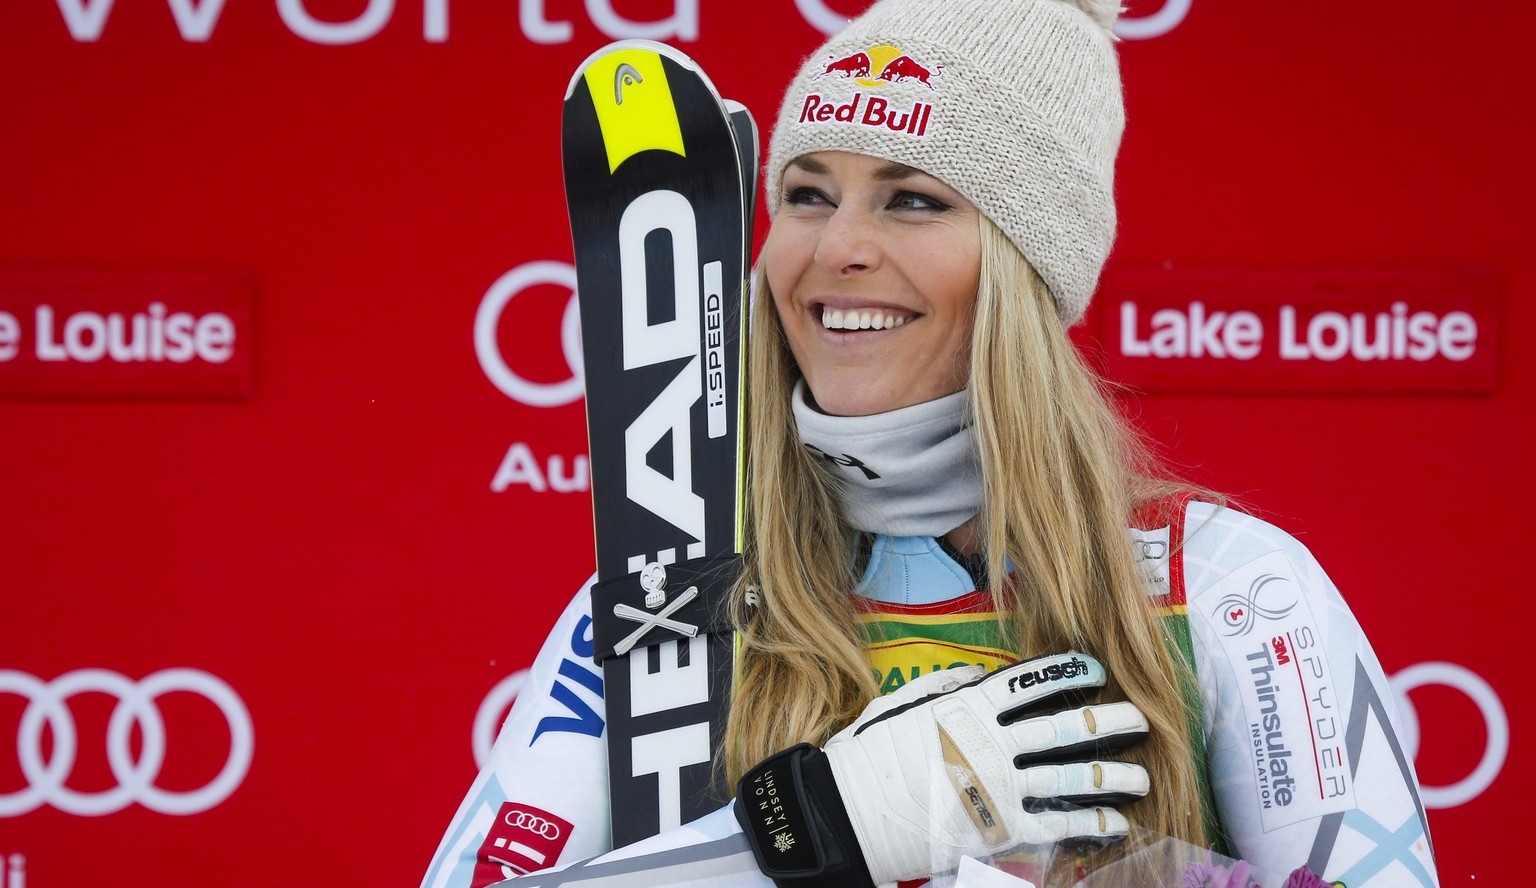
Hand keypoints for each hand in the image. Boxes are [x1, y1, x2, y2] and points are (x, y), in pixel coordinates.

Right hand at [735, 652, 1149, 885]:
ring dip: (1115, 775)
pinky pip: (1060, 824)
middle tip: (1139, 719)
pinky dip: (1093, 822)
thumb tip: (979, 678)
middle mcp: (993, 744)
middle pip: (1067, 727)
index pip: (1033, 682)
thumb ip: (948, 688)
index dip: (1070, 673)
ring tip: (1142, 776)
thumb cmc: (869, 753)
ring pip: (1074, 777)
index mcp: (970, 707)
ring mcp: (1000, 788)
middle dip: (1111, 721)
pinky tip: (1116, 821)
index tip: (1095, 669)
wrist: (849, 811)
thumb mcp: (904, 703)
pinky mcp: (1001, 830)